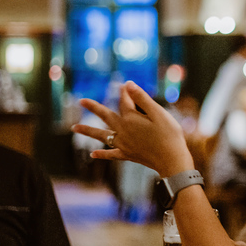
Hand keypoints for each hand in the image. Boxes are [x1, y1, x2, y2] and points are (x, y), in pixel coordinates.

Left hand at [71, 81, 194, 176]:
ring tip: (74, 128)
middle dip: (93, 108)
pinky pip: (111, 154)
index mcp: (130, 118)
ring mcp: (124, 144)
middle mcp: (123, 131)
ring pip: (102, 136)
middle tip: (80, 101)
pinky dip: (102, 154)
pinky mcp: (127, 155)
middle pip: (105, 116)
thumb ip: (142, 99)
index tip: (124, 84)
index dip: (125, 92)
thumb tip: (128, 85)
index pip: (124, 101)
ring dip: (88, 131)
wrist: (171, 160)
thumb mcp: (158, 113)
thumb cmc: (169, 135)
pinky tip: (92, 155)